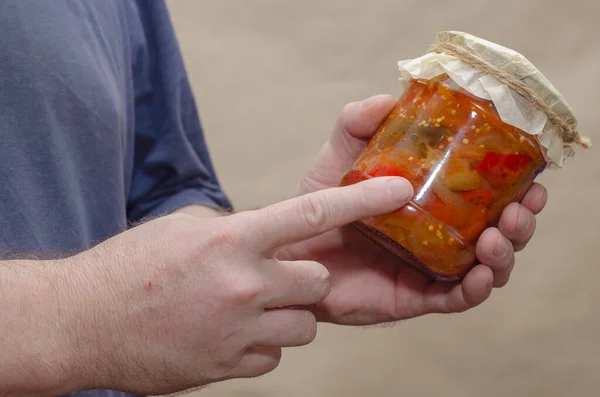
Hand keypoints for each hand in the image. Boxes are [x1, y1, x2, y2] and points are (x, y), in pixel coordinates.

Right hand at [58, 176, 410, 394]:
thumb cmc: (131, 267)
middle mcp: (242, 283)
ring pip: (305, 324)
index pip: (312, 211)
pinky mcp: (230, 365)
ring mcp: (238, 329)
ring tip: (247, 307)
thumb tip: (273, 233)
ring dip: (287, 314)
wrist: (82, 322)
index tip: (400, 189)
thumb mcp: (186, 228)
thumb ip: (238, 229)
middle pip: (319, 281)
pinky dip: (263, 343)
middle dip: (309, 279)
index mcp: (231, 238)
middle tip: (279, 276)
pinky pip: (276, 354)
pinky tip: (230, 333)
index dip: (362, 198)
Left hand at [283, 94, 547, 324]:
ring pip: (485, 268)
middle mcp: (438, 236)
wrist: (288, 251)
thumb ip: (357, 123)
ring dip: (504, 254)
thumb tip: (390, 97)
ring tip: (496, 237)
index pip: (486, 197)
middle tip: (520, 209)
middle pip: (497, 233)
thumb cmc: (316, 204)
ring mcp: (428, 268)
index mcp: (431, 203)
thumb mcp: (338, 157)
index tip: (532, 178)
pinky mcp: (413, 297)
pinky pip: (454, 299)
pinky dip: (473, 289)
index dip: (516, 189)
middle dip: (519, 223)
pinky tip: (479, 276)